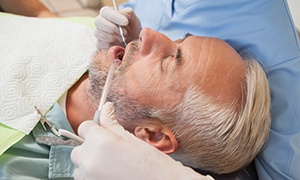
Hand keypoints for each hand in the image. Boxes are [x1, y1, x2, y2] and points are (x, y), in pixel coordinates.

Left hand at [71, 102, 213, 179]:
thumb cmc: (151, 163)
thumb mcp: (131, 139)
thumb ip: (111, 122)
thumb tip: (106, 107)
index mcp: (101, 142)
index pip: (84, 127)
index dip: (94, 128)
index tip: (102, 132)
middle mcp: (90, 160)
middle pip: (79, 148)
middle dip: (91, 147)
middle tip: (110, 151)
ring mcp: (88, 177)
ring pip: (80, 165)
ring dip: (90, 163)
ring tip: (111, 165)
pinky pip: (83, 178)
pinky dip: (92, 175)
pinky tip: (110, 174)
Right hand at [94, 6, 141, 48]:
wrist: (132, 42)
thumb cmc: (132, 28)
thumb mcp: (133, 18)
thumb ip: (127, 13)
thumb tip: (121, 14)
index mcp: (107, 12)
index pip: (105, 11)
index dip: (115, 17)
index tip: (126, 22)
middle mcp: (99, 21)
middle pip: (99, 22)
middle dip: (113, 28)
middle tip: (125, 32)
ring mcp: (98, 33)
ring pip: (100, 33)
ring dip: (114, 37)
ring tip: (123, 38)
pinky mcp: (99, 44)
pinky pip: (101, 44)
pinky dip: (111, 45)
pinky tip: (118, 44)